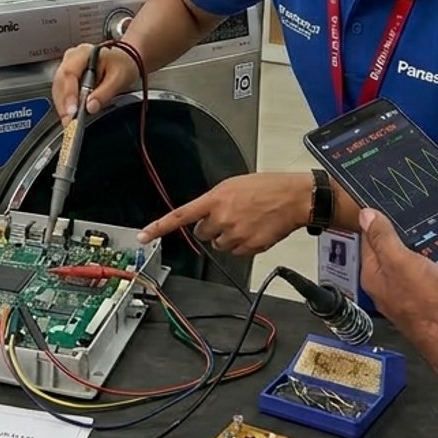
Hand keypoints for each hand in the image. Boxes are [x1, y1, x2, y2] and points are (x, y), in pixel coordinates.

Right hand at [53, 43, 137, 118]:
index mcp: (83, 53)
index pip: (69, 73)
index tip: (72, 111)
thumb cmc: (122, 65)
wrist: (124, 61)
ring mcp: (67, 68)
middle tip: (69, 121)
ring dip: (62, 107)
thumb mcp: (119, 78)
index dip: (69, 94)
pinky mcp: (68, 79)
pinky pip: (62, 92)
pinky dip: (65, 106)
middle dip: (63, 104)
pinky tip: (70, 116)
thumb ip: (105, 93)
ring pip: (58, 89)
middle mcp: (71, 59)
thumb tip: (90, 107)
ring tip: (69, 122)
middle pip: (60, 82)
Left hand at [135, 172, 308, 251]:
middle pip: (202, 234)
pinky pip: (236, 252)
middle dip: (211, 227)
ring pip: (219, 245)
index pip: (180, 216)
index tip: (143, 235)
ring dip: (227, 237)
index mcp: (215, 199)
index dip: (159, 227)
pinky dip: (243, 245)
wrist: (293, 198)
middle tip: (229, 216)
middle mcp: (221, 218)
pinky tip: (254, 231)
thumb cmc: (267, 187)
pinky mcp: (249, 248)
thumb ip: (214, 201)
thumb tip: (204, 214)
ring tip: (245, 222)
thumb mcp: (233, 185)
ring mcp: (235, 235)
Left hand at [358, 207, 437, 340]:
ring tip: (433, 223)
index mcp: (374, 276)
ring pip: (412, 262)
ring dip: (421, 246)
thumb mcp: (401, 262)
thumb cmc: (427, 301)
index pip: (369, 240)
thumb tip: (364, 213)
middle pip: (390, 251)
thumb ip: (383, 239)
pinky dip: (435, 261)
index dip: (377, 219)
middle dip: (401, 231)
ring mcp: (409, 295)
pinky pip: (429, 274)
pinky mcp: (431, 300)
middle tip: (415, 208)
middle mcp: (387, 286)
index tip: (387, 200)